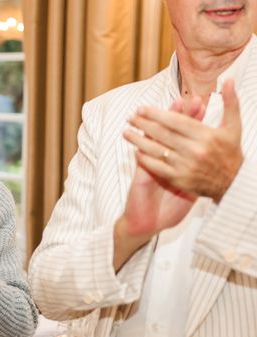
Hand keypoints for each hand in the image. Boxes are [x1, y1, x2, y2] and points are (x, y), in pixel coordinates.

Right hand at [114, 96, 204, 268]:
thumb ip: (195, 176)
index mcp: (177, 163)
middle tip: (188, 98)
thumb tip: (210, 164)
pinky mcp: (141, 173)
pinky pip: (144, 157)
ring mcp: (151, 164)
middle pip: (172, 132)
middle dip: (180, 115)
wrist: (148, 223)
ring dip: (163, 121)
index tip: (202, 104)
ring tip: (171, 106)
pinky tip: (147, 128)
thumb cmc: (168, 211)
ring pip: (156, 138)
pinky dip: (144, 143)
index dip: (193, 120)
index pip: (186, 136)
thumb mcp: (188, 193)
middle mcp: (164, 160)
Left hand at [126, 78, 242, 202]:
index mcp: (206, 135)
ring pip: (157, 150)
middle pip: (163, 134)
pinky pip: (157, 167)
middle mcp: (195, 150)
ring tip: (126, 132)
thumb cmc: (231, 152)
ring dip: (139, 140)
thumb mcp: (234, 126)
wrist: (234, 184)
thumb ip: (230, 102)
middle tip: (130, 117)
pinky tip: (136, 152)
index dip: (156, 114)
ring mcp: (186, 166)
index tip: (141, 108)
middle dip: (143, 124)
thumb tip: (228, 80)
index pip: (175, 121)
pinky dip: (145, 159)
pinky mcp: (180, 179)